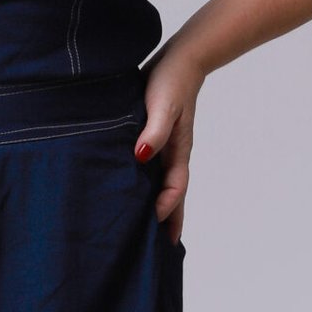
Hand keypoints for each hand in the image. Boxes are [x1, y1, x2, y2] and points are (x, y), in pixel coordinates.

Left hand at [133, 49, 202, 245]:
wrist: (178, 60)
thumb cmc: (170, 81)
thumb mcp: (162, 105)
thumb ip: (154, 130)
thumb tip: (142, 156)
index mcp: (178, 150)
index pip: (175, 187)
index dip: (167, 206)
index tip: (153, 221)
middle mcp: (172, 154)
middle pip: (172, 195)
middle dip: (168, 221)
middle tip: (161, 251)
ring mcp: (164, 149)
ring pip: (161, 186)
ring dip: (157, 208)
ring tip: (145, 233)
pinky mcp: (152, 140)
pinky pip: (150, 171)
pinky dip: (145, 187)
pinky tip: (132, 194)